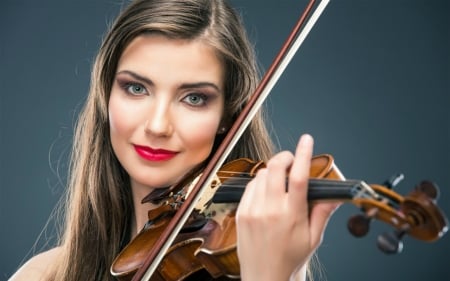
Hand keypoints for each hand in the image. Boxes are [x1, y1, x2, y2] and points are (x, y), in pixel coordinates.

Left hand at [236, 134, 338, 280]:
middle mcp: (270, 210)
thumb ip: (323, 212)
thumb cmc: (290, 259)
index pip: (298, 176)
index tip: (306, 140)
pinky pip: (249, 186)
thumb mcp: (313, 238)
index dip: (303, 154)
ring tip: (280, 179)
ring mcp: (253, 210)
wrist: (265, 277)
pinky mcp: (241, 213)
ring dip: (273, 170)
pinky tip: (267, 190)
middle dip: (285, 156)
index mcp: (292, 215)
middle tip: (292, 159)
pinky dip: (259, 182)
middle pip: (275, 167)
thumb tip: (333, 194)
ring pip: (261, 174)